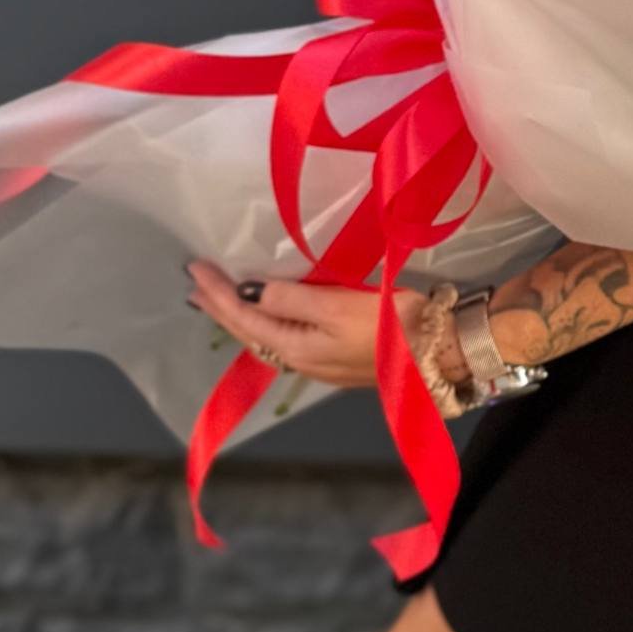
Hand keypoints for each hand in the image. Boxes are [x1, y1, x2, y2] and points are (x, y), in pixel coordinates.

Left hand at [184, 259, 424, 387]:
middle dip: (221, 307)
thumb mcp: (336, 305)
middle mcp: (299, 360)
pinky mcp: (335, 358)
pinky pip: (284, 338)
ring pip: (265, 337)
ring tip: (222, 299)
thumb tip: (247, 291)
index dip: (218, 292)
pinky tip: (268, 316)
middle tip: (195, 285)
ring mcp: (317, 363)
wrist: (438, 355)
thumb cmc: (389, 326)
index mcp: (294, 347)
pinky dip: (265, 322)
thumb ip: (289, 298)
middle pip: (248, 332)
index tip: (194, 268)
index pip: (243, 316)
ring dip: (241, 316)